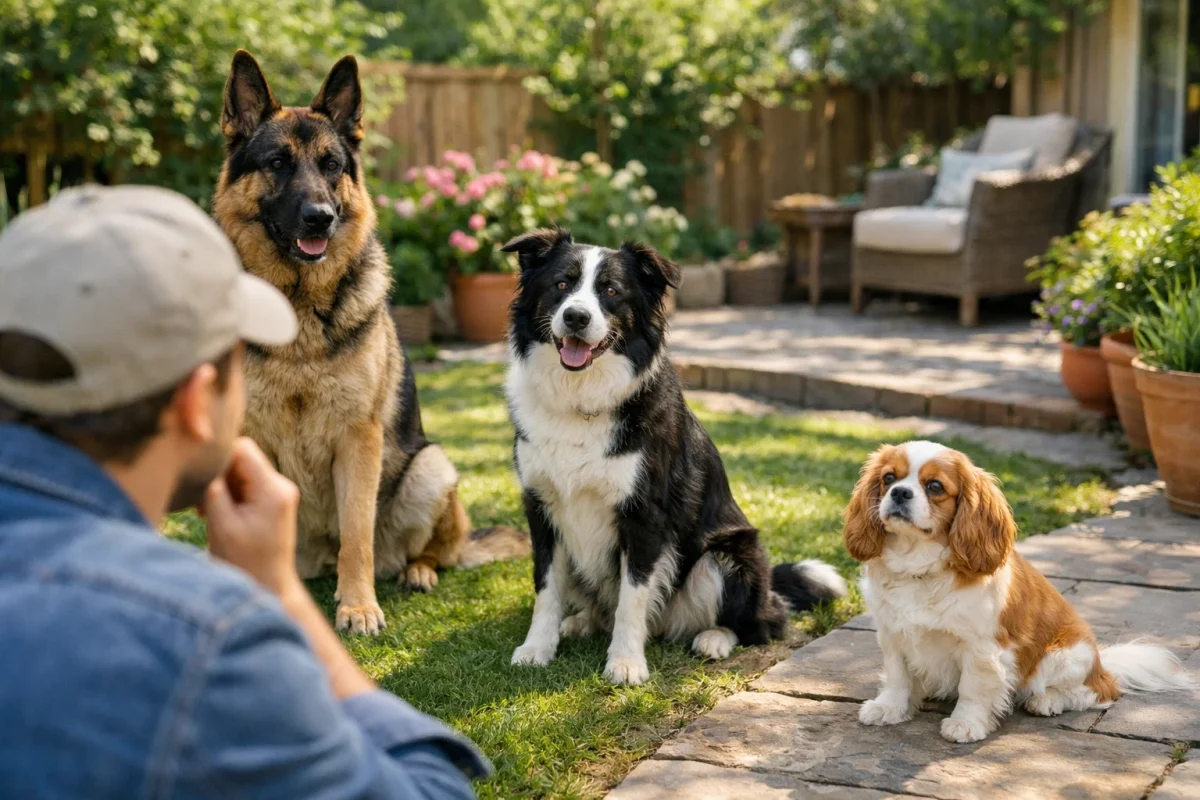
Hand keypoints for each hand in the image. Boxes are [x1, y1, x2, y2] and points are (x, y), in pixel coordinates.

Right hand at [202, 437, 301, 596]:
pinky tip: (216, 513)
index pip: (243, 448)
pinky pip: (246, 484)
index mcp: (273, 490)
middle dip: (218, 474)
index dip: (218, 457)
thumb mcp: (221, 525)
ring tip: (208, 511)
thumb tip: (203, 460)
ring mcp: (279, 492)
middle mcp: (281, 486)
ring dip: (221, 486)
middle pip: (243, 458)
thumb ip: (214, 490)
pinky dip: (229, 494)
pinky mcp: (272, 500)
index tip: (200, 478)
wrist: (267, 586)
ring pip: (242, 470)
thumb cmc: (243, 562)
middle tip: (201, 502)